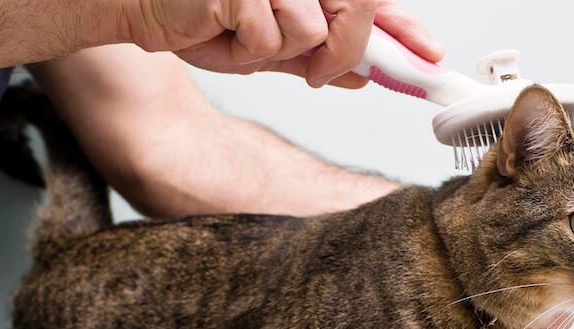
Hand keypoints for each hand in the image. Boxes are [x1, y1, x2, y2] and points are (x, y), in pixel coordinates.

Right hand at [119, 0, 442, 87]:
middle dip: (344, 51)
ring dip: (278, 52)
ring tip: (240, 34)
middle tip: (315, 72)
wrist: (142, 8)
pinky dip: (248, 48)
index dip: (403, 28)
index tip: (431, 55)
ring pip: (314, 32)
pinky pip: (274, 36)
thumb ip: (316, 58)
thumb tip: (363, 75)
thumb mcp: (269, 48)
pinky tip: (220, 27)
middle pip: (356, 11)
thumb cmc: (199, 20)